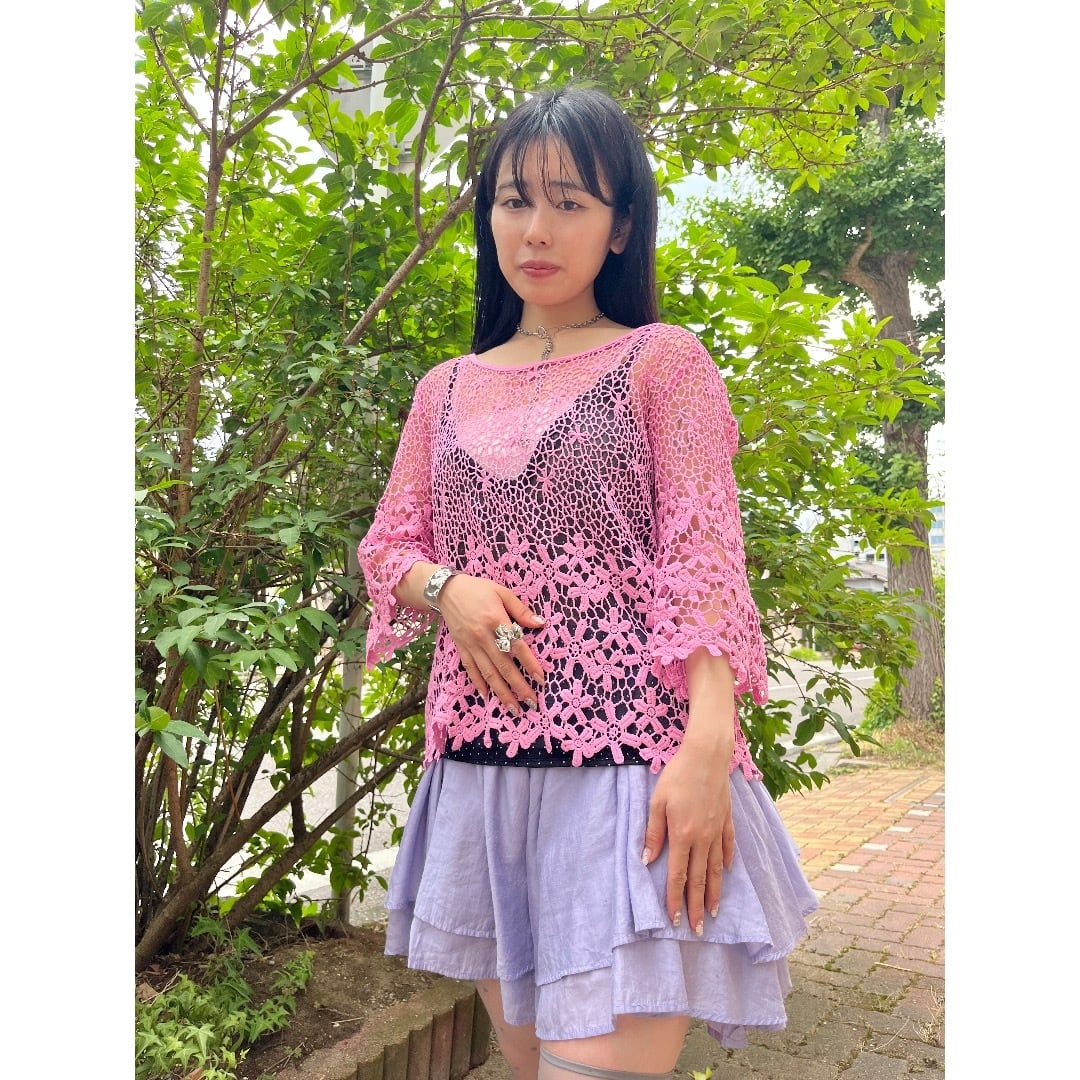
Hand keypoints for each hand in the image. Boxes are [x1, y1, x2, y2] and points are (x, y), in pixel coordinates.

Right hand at [436, 574, 545, 713]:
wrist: (446, 590)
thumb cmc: (478, 589)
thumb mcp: (502, 592)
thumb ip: (521, 610)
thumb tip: (541, 624)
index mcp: (495, 619)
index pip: (517, 647)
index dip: (530, 664)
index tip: (541, 680)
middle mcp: (483, 636)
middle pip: (504, 666)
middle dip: (518, 687)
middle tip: (532, 703)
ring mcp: (470, 644)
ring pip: (488, 673)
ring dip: (502, 692)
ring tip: (514, 708)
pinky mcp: (461, 648)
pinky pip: (471, 670)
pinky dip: (479, 684)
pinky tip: (488, 697)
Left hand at [642, 736, 734, 934]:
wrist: (706, 756)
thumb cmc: (677, 775)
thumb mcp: (657, 801)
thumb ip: (653, 832)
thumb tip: (647, 860)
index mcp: (682, 835)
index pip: (678, 875)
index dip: (675, 899)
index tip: (674, 919)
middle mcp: (703, 838)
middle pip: (699, 880)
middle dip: (696, 907)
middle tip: (696, 929)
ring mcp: (717, 830)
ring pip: (716, 869)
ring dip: (714, 892)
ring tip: (712, 912)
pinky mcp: (727, 820)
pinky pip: (728, 846)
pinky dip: (726, 862)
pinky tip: (726, 873)